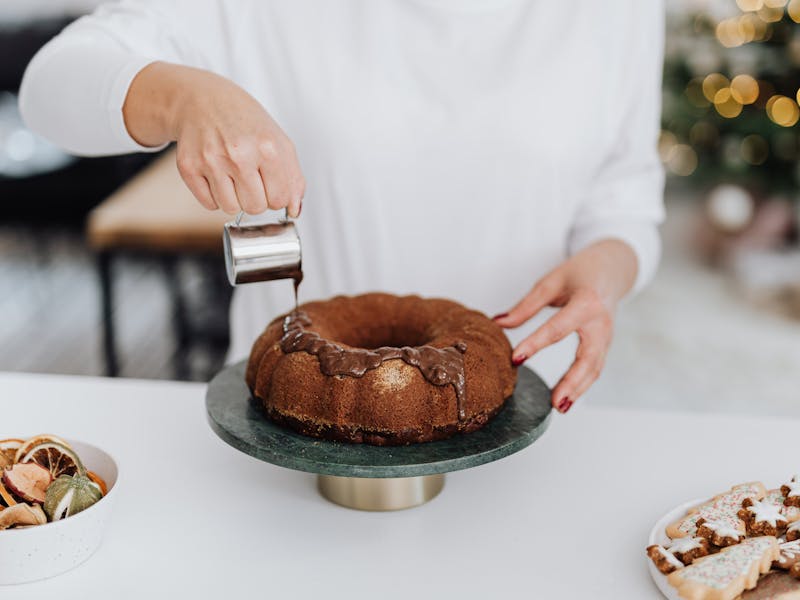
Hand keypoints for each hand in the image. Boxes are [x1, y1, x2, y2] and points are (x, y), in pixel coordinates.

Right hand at [123, 62, 304, 215]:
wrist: (203, 100)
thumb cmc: (244, 122)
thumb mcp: (278, 142)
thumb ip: (293, 178)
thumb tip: (294, 210)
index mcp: (267, 147)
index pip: (280, 199)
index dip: (277, 196)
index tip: (271, 185)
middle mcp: (239, 154)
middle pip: (255, 208)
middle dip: (256, 198)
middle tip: (250, 177)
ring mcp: (211, 161)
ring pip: (231, 209)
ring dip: (234, 199)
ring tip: (232, 175)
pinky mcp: (188, 167)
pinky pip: (209, 204)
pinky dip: (214, 196)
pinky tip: (216, 175)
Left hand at [493, 240, 637, 413]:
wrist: (612, 269)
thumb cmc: (580, 273)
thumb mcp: (551, 282)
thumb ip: (525, 306)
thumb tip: (497, 323)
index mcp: (586, 302)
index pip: (558, 328)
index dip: (535, 344)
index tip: (515, 359)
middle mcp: (601, 322)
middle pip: (588, 357)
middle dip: (572, 381)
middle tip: (554, 402)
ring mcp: (607, 336)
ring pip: (594, 368)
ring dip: (579, 389)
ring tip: (559, 407)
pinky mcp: (605, 344)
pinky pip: (594, 367)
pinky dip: (582, 385)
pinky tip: (566, 398)